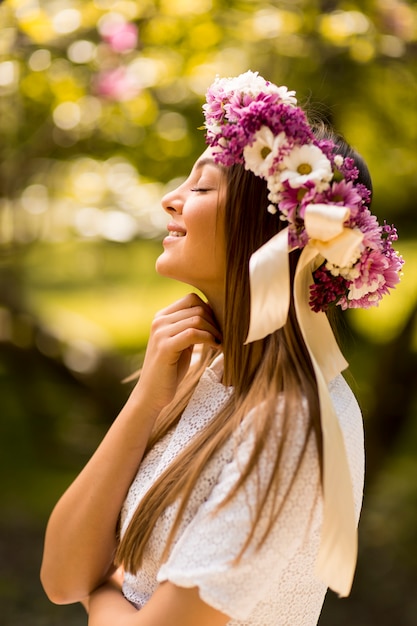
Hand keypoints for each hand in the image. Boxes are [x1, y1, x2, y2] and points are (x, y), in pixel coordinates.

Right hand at [132, 293, 221, 411]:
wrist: (152, 394)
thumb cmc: (170, 369)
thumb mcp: (181, 342)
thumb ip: (191, 326)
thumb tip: (215, 311)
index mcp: (161, 316)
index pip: (191, 298)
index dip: (210, 310)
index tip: (218, 327)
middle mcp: (159, 321)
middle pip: (197, 308)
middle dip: (215, 322)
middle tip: (222, 338)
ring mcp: (160, 333)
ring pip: (197, 319)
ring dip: (214, 332)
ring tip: (220, 344)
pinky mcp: (165, 347)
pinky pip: (193, 334)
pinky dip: (209, 339)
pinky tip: (216, 348)